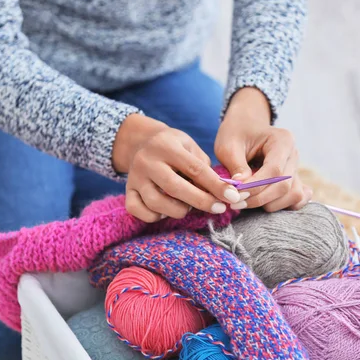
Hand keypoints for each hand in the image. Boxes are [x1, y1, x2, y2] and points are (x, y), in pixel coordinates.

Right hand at [112, 114, 242, 221]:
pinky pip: (138, 211)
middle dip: (201, 201)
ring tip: (188, 206)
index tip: (232, 197)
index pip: (195, 169)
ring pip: (157, 203)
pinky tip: (166, 210)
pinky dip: (154, 216)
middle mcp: (147, 161)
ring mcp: (134, 177)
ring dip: (179, 210)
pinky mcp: (127, 191)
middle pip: (175, 188)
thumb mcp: (190, 146)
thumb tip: (221, 192)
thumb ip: (204, 167)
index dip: (216, 186)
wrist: (141, 142)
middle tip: (219, 209)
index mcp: (166, 146)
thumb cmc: (173, 147)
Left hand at [214, 87, 312, 211]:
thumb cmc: (236, 133)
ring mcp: (296, 168)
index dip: (255, 187)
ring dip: (269, 204)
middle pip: (284, 185)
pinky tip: (265, 204)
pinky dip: (285, 205)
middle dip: (259, 198)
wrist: (245, 125)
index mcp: (282, 140)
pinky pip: (298, 198)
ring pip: (292, 195)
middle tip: (236, 203)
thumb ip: (236, 166)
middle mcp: (293, 154)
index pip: (274, 170)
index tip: (236, 195)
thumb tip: (240, 190)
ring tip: (246, 202)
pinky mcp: (294, 179)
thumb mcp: (228, 145)